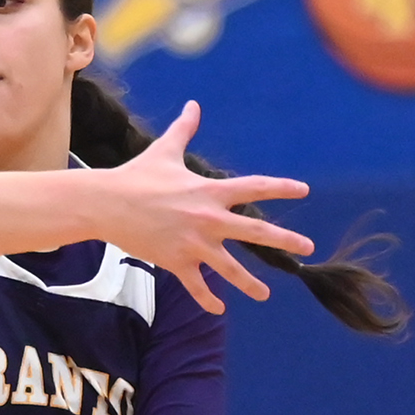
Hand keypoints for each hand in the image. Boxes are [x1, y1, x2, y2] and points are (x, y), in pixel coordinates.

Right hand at [97, 103, 315, 313]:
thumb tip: (193, 104)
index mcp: (210, 191)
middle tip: (308, 247)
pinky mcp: (176, 262)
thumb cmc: (136, 176)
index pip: (255, 188)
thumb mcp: (165, 150)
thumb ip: (184, 130)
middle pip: (256, 232)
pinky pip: (197, 286)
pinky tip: (219, 310)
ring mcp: (194, 243)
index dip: (282, 188)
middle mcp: (208, 219)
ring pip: (231, 269)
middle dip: (285, 240)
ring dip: (250, 284)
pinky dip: (207, 300)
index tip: (304, 191)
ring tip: (264, 295)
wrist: (106, 204)